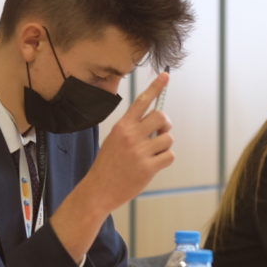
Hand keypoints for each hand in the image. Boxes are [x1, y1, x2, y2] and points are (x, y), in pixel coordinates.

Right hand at [80, 72, 173, 213]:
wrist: (98, 190)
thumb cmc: (108, 165)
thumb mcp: (114, 140)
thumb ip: (132, 130)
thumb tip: (157, 123)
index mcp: (122, 126)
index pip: (142, 101)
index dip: (156, 87)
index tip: (166, 75)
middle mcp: (131, 136)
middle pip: (162, 117)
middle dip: (165, 125)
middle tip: (159, 133)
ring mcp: (139, 152)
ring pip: (168, 138)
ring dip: (165, 145)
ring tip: (153, 153)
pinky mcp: (148, 168)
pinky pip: (169, 156)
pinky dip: (166, 159)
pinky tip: (154, 164)